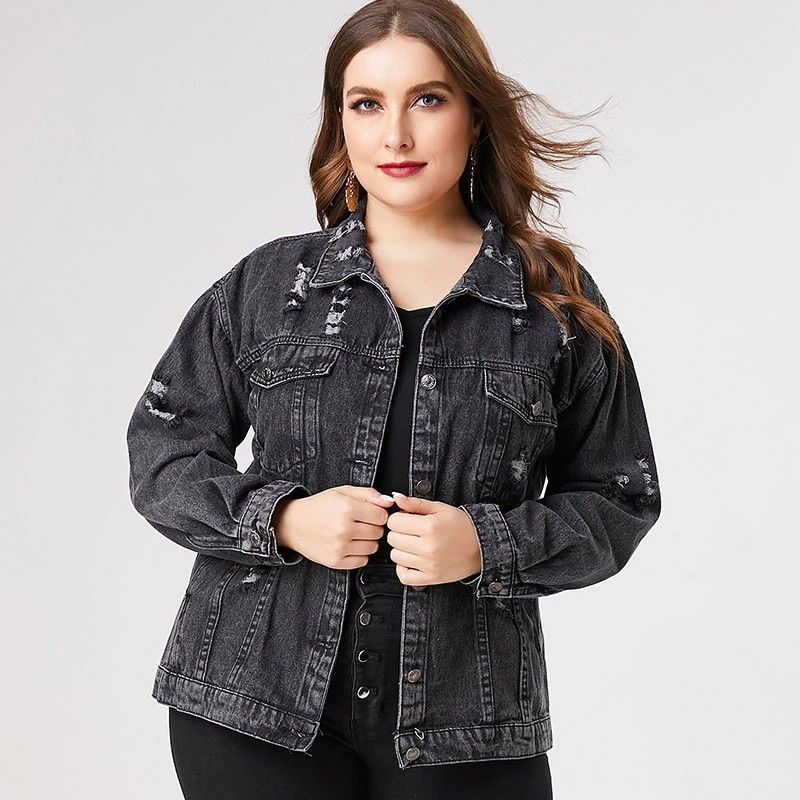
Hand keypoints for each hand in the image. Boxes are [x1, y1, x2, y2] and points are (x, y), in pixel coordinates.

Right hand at [273, 486, 394, 569]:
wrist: (293, 524)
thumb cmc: (319, 506)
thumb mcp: (343, 492)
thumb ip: (369, 494)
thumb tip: (390, 502)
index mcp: (347, 508)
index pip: (382, 516)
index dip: (377, 513)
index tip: (368, 513)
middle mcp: (343, 529)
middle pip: (378, 532)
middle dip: (373, 527)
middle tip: (358, 523)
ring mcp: (339, 547)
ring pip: (373, 547)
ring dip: (367, 541)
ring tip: (353, 533)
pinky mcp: (336, 562)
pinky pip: (363, 561)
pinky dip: (360, 554)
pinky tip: (349, 545)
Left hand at [377, 491, 480, 586]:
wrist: (481, 546)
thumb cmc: (462, 526)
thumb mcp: (440, 508)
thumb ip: (415, 503)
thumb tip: (396, 498)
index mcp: (430, 526)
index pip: (394, 522)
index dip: (399, 518)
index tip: (406, 519)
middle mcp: (429, 547)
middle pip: (393, 539)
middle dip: (399, 532)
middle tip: (411, 531)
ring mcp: (429, 565)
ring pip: (395, 556)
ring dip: (401, 549)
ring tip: (414, 544)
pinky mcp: (431, 578)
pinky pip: (404, 577)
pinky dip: (403, 569)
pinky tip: (411, 560)